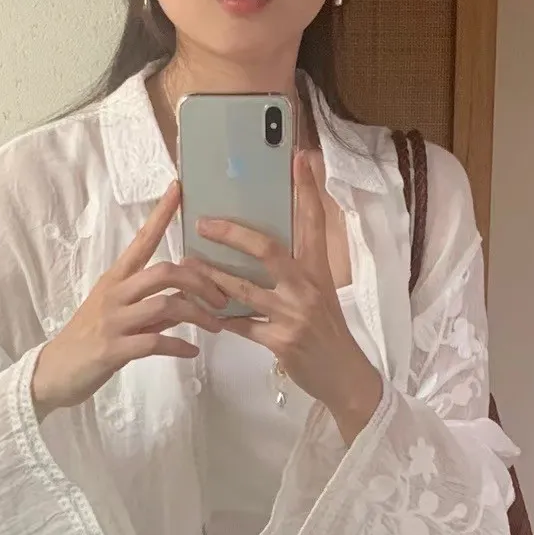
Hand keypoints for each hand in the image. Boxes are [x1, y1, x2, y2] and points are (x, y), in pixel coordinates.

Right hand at [31, 183, 226, 420]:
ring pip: (164, 305)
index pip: (141, 240)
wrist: (55, 373)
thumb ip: (152, 307)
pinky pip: (154, 342)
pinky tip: (192, 351)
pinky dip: (178, 346)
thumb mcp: (120, 317)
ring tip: (216, 327)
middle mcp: (114, 294)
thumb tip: (186, 299)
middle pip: (163, 272)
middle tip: (221, 299)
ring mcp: (113, 321)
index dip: (160, 214)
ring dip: (197, 315)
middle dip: (199, 281)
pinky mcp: (113, 349)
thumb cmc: (88, 341)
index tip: (178, 188)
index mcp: (116, 280)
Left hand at [188, 151, 383, 442]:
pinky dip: (222, 319)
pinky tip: (204, 312)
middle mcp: (307, 288)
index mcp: (319, 271)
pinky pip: (242, 326)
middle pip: (267, 250)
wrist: (344, 376)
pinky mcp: (280, 341)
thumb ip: (299, 272)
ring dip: (213, 277)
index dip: (307, 190)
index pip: (314, 222)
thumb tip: (269, 251)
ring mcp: (292, 315)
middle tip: (205, 222)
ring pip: (244, 289)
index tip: (299, 158)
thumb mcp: (322, 295)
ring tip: (189, 264)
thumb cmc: (329, 333)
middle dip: (233, 234)